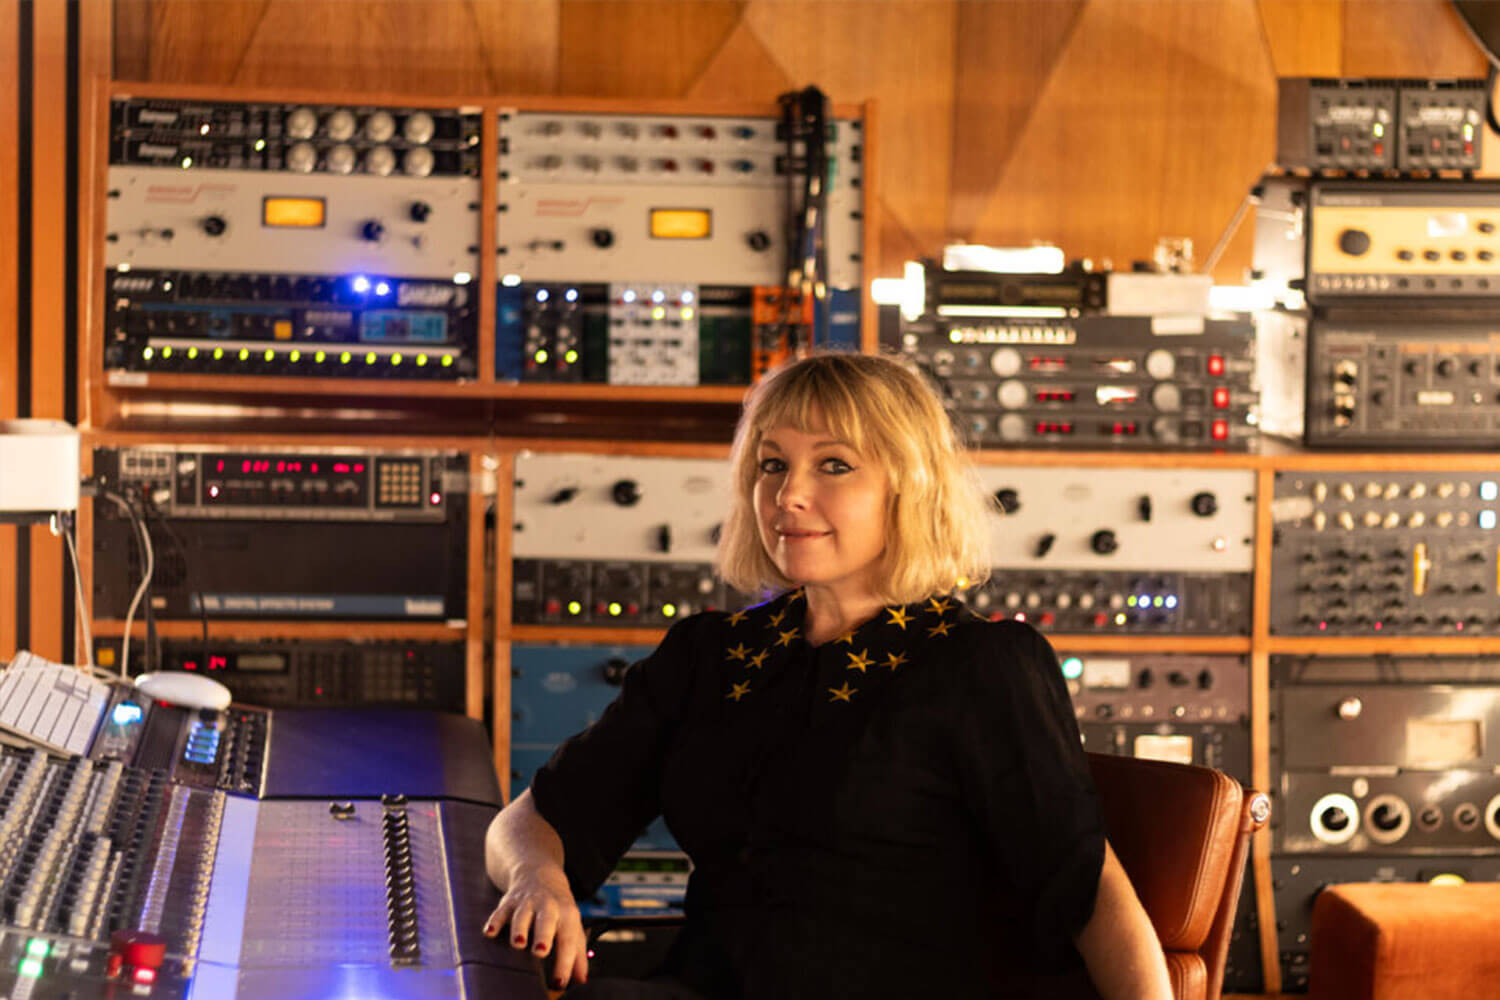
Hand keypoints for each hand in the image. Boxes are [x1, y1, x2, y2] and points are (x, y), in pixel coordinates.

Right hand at [484, 866, 588, 988]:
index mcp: (567, 914)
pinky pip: (501, 911)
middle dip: (543, 936)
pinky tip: (490, 932)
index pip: (567, 940)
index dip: (564, 962)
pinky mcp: (509, 901)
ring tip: (518, 943)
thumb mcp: (572, 926)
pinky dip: (495, 921)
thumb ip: (577, 954)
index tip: (559, 982)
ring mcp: (527, 902)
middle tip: (541, 951)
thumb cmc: (559, 909)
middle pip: (547, 921)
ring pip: (523, 915)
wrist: (540, 874)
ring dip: (519, 928)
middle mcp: (548, 906)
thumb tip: (582, 980)